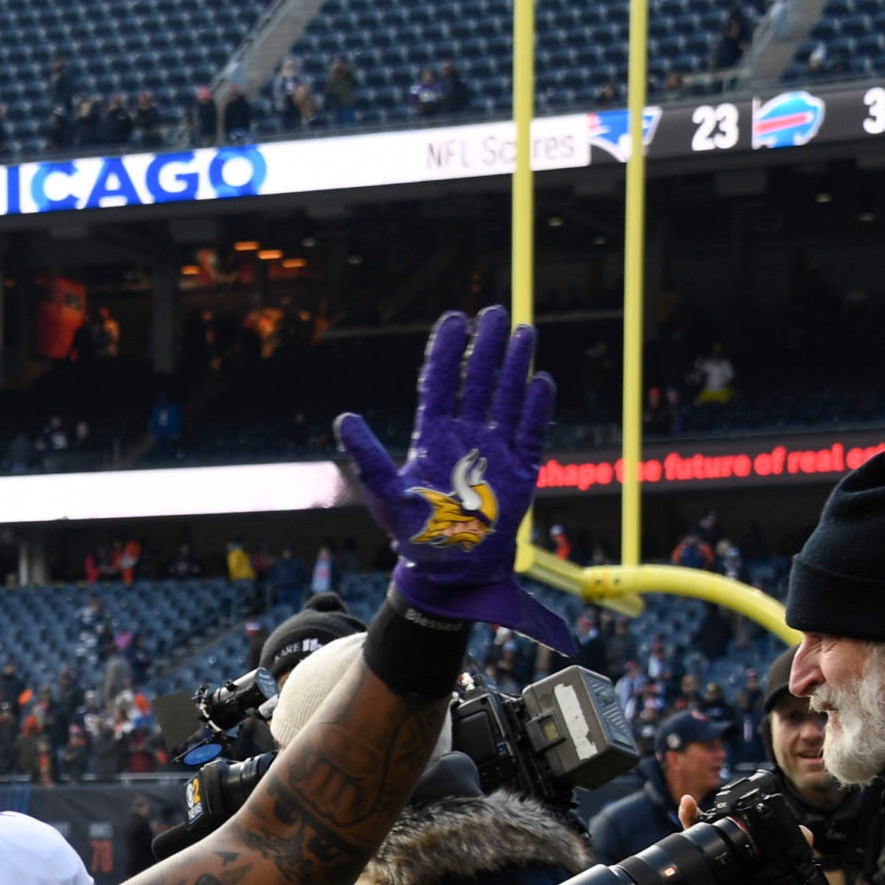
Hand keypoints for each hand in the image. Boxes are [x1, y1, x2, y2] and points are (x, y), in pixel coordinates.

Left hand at [335, 307, 569, 650]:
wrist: (453, 572)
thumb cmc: (416, 537)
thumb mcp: (387, 497)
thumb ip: (369, 458)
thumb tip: (344, 418)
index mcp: (432, 437)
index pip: (440, 384)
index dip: (447, 351)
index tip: (456, 319)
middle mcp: (464, 437)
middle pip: (476, 382)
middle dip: (486, 347)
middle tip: (495, 313)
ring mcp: (495, 452)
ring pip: (506, 399)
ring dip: (514, 367)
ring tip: (524, 332)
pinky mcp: (521, 472)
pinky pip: (531, 433)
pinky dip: (536, 408)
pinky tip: (540, 381)